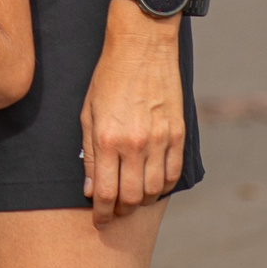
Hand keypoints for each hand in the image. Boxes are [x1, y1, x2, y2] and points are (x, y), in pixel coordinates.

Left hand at [80, 2, 187, 220]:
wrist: (142, 47)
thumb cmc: (108, 78)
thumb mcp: (88, 113)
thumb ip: (89, 154)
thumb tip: (90, 189)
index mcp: (109, 139)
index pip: (105, 192)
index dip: (102, 212)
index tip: (99, 219)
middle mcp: (136, 144)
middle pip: (131, 197)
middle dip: (120, 210)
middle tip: (114, 210)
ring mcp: (160, 140)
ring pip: (154, 190)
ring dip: (141, 200)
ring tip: (131, 198)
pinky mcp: (178, 134)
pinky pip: (173, 173)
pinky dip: (163, 186)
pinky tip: (152, 184)